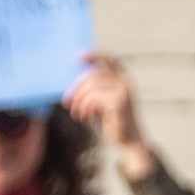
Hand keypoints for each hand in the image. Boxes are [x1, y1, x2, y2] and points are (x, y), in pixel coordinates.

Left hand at [61, 50, 152, 176]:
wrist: (128, 140)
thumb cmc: (112, 121)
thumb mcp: (101, 101)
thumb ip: (94, 89)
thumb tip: (73, 83)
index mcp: (122, 78)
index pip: (108, 58)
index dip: (93, 54)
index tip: (76, 58)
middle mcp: (125, 81)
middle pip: (93, 75)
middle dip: (76, 88)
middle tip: (66, 102)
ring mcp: (124, 90)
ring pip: (91, 87)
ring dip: (79, 101)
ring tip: (76, 113)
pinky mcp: (120, 102)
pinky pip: (94, 100)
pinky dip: (85, 109)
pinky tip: (84, 118)